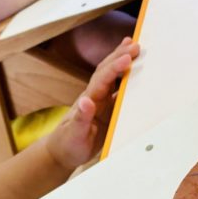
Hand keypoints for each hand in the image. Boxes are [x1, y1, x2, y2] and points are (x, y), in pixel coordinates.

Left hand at [46, 37, 139, 169]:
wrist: (62, 153)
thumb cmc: (67, 144)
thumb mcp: (74, 133)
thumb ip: (80, 118)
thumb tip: (86, 101)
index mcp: (89, 100)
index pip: (102, 79)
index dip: (115, 68)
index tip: (128, 58)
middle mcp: (96, 98)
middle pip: (107, 71)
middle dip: (120, 57)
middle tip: (135, 45)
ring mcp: (102, 104)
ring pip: (113, 78)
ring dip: (122, 62)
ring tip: (133, 47)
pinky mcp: (108, 112)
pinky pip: (119, 92)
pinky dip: (127, 81)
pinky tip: (133, 73)